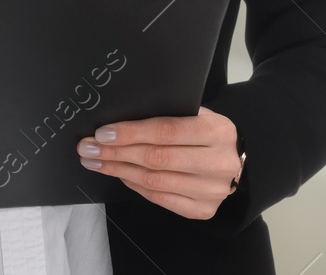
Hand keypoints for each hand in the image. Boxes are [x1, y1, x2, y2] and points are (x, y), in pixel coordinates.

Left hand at [75, 106, 242, 219]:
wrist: (237, 158)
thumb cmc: (208, 133)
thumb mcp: (198, 114)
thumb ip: (169, 116)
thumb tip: (119, 124)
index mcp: (218, 131)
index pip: (166, 131)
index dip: (131, 132)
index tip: (102, 133)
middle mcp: (218, 162)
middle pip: (157, 158)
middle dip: (117, 153)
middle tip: (88, 149)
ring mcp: (212, 190)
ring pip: (154, 181)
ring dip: (119, 171)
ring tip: (97, 162)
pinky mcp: (203, 209)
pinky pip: (160, 199)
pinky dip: (136, 186)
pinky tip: (121, 175)